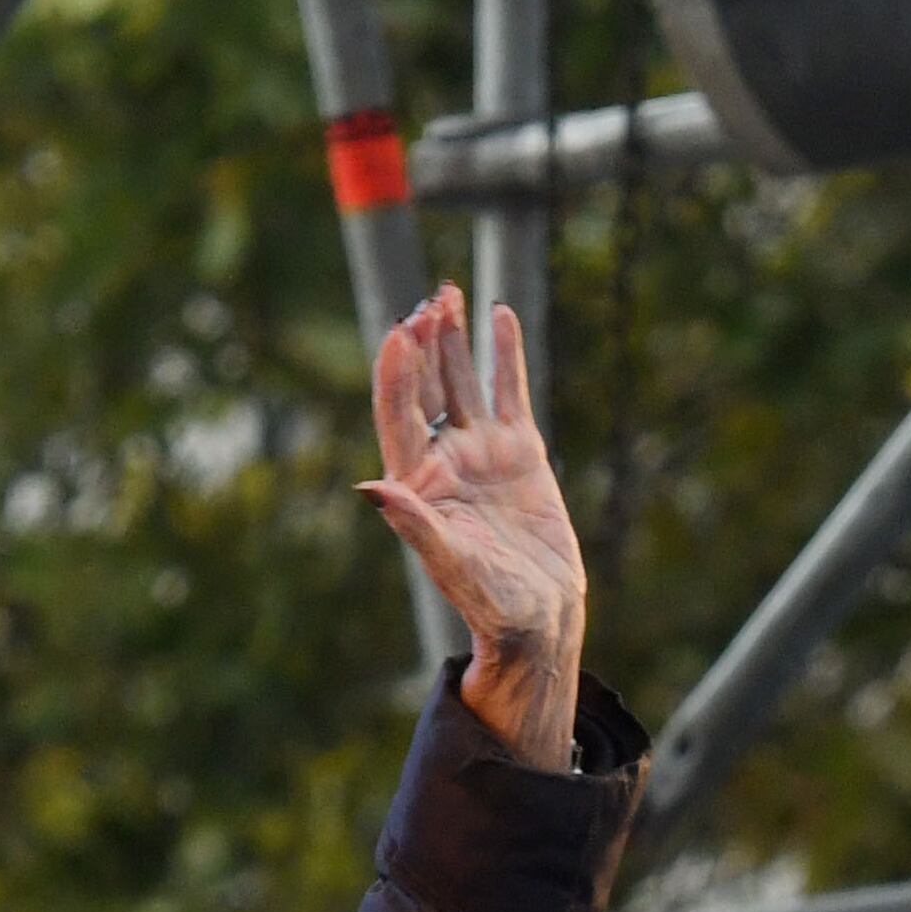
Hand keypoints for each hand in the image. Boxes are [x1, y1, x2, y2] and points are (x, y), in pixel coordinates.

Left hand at [362, 291, 586, 767]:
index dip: (398, 373)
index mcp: (417, 482)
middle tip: (430, 300)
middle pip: (427, 386)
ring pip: (461, 380)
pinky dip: (504, 355)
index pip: (400, 413)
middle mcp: (443, 460)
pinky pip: (509, 392)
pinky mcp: (520, 454)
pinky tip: (499, 314)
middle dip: (424, 342)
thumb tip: (370, 488)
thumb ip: (414, 525)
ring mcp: (481, 453)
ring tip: (448, 291)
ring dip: (452, 338)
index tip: (401, 333)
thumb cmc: (491, 604)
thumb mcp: (452, 564)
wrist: (540, 620)